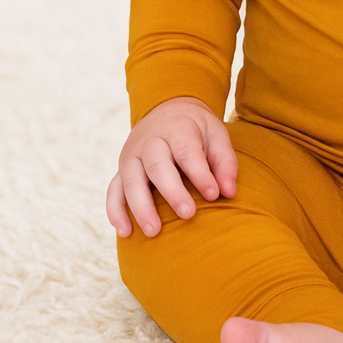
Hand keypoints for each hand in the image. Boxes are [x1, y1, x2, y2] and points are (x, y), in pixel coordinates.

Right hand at [106, 96, 237, 238]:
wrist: (168, 110)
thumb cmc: (196, 130)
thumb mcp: (216, 135)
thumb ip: (224, 162)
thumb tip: (228, 192)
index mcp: (176, 129)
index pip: (187, 151)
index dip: (200, 174)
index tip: (214, 195)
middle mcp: (149, 141)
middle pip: (157, 165)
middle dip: (171, 191)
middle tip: (188, 214)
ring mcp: (131, 155)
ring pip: (131, 180)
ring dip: (141, 207)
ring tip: (153, 232)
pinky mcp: (121, 170)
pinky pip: (113, 191)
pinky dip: (116, 211)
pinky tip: (125, 232)